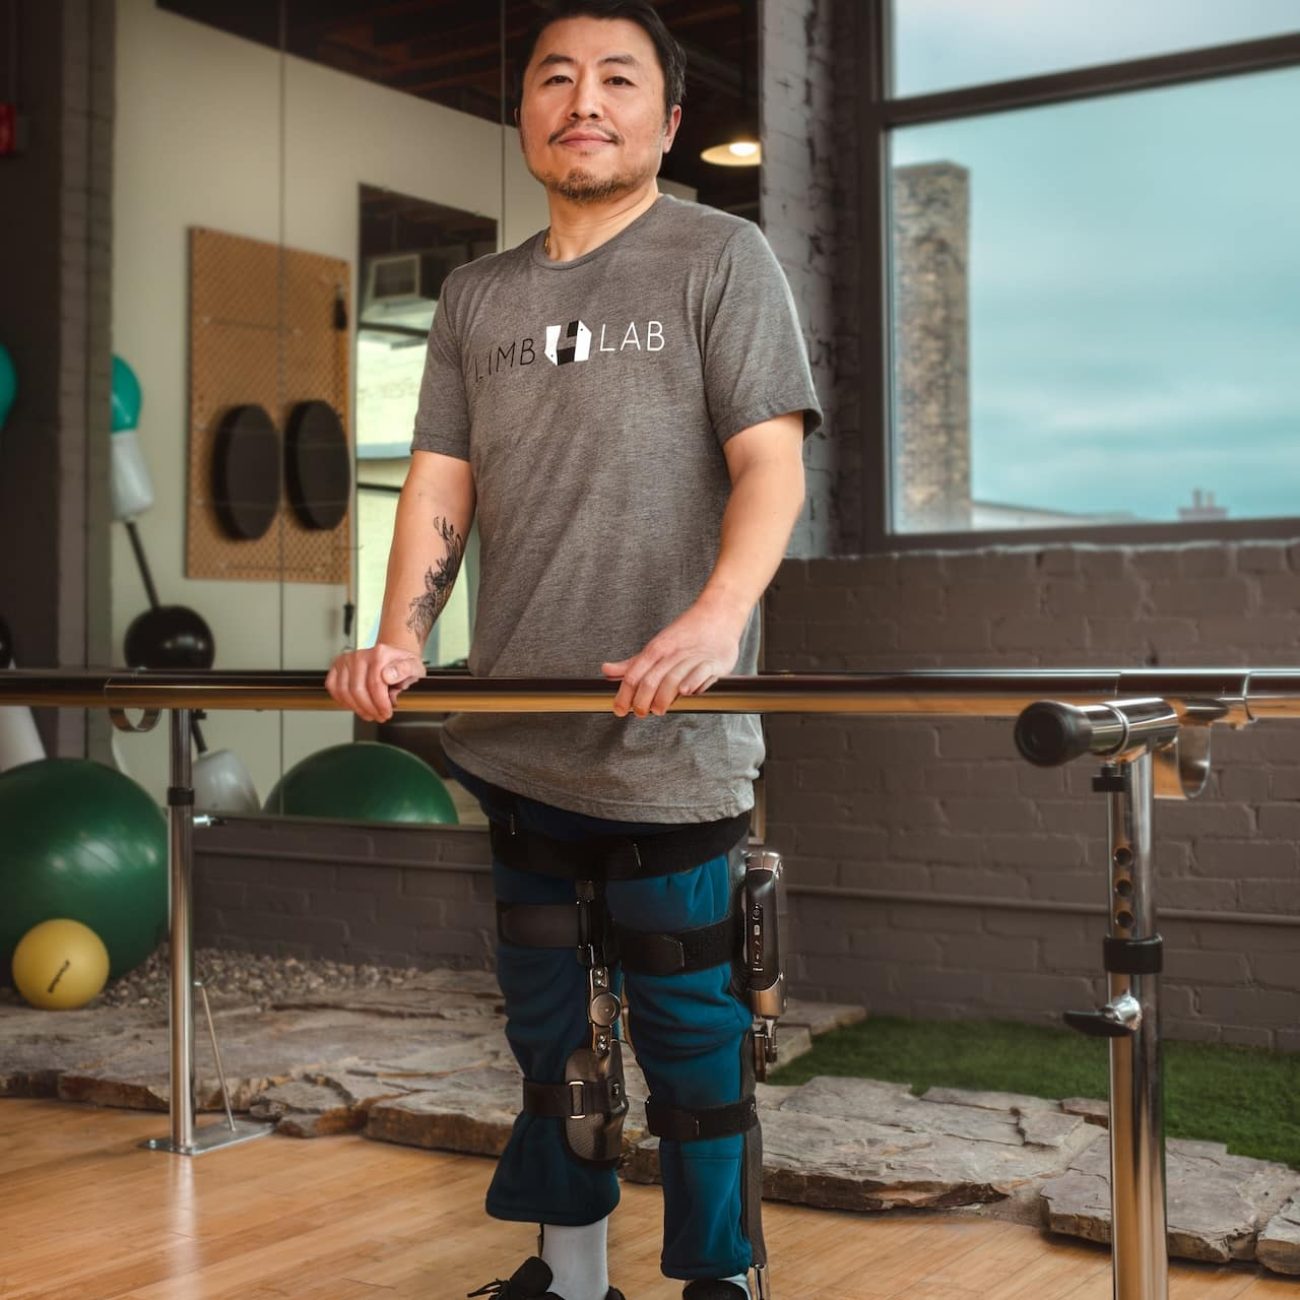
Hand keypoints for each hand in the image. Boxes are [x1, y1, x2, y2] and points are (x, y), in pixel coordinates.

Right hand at [325, 644, 426, 722]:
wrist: (392, 657)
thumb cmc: (401, 665)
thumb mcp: (414, 666)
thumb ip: (405, 670)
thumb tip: (388, 676)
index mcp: (380, 653)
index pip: (375, 684)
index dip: (381, 704)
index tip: (387, 712)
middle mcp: (360, 655)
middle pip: (358, 690)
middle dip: (370, 709)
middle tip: (380, 716)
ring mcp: (346, 660)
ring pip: (345, 692)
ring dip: (357, 708)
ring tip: (370, 713)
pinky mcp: (337, 666)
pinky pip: (333, 687)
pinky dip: (343, 700)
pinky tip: (355, 705)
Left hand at [601, 603, 741, 717]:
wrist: (717, 615)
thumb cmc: (686, 635)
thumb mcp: (655, 647)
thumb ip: (632, 664)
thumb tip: (607, 671)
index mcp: (656, 650)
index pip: (634, 675)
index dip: (623, 695)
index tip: (619, 709)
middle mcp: (672, 654)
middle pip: (651, 680)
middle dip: (642, 701)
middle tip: (640, 712)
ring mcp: (692, 657)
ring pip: (673, 680)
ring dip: (663, 698)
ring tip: (659, 709)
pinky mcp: (713, 662)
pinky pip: (701, 673)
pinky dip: (692, 683)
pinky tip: (685, 692)